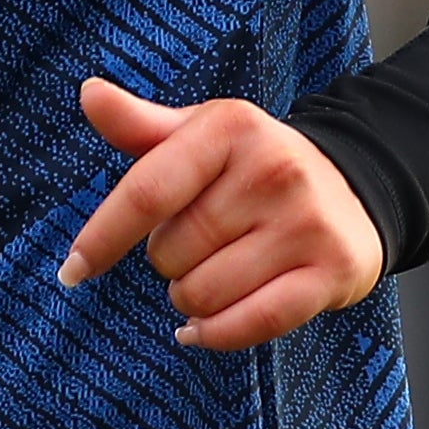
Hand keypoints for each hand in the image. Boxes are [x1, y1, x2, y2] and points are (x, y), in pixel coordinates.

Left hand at [58, 76, 384, 349]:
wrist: (356, 186)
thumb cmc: (253, 165)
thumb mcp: (201, 134)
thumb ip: (140, 125)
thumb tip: (89, 92)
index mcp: (230, 128)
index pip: (147, 191)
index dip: (103, 236)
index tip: (72, 270)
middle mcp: (273, 171)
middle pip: (171, 253)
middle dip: (168, 260)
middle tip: (199, 243)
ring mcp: (305, 224)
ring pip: (204, 295)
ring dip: (192, 299)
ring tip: (217, 272)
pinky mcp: (331, 272)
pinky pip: (252, 325)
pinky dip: (217, 335)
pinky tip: (202, 328)